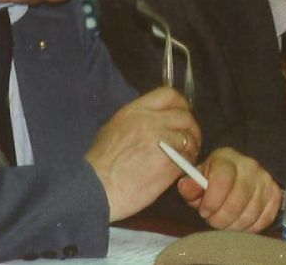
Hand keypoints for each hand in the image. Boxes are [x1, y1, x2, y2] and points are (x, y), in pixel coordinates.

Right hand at [85, 87, 201, 221]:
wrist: (93, 189)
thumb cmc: (98, 165)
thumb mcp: (112, 129)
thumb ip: (136, 121)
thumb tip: (154, 122)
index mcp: (135, 111)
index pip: (169, 95)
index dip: (181, 105)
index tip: (182, 116)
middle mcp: (150, 121)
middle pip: (185, 116)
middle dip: (191, 129)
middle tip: (190, 140)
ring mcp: (161, 141)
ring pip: (189, 137)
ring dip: (191, 147)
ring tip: (186, 157)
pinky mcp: (168, 162)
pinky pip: (187, 158)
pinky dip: (188, 164)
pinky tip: (180, 170)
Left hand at [178, 147, 281, 232]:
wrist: (242, 171)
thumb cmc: (216, 177)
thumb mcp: (199, 177)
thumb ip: (190, 185)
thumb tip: (185, 186)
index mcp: (227, 159)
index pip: (222, 181)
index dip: (211, 201)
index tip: (204, 211)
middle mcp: (250, 167)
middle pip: (236, 203)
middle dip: (220, 219)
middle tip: (213, 219)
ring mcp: (265, 181)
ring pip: (249, 215)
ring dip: (233, 226)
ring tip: (225, 222)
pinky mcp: (275, 195)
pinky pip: (263, 220)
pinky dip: (249, 228)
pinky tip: (239, 223)